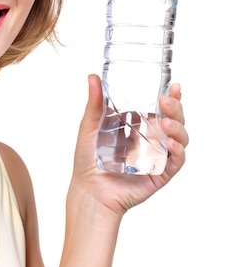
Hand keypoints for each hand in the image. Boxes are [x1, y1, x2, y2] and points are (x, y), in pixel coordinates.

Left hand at [71, 75, 187, 216]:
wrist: (88, 190)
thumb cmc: (88, 160)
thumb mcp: (90, 127)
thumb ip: (95, 103)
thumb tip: (92, 76)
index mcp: (139, 127)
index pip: (161, 109)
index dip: (171, 98)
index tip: (173, 86)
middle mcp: (151, 141)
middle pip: (174, 120)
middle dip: (175, 108)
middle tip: (165, 101)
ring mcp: (157, 157)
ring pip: (180, 138)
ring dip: (178, 127)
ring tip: (165, 122)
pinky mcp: (160, 174)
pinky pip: (176, 161)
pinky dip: (177, 151)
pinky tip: (170, 143)